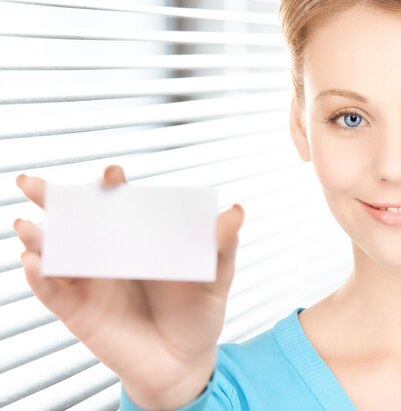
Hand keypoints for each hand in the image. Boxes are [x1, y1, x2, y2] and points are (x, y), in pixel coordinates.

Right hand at [13, 165, 244, 408]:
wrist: (185, 362)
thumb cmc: (197, 313)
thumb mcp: (215, 278)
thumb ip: (222, 246)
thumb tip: (236, 211)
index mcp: (140, 238)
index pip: (119, 203)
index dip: (111, 184)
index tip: (113, 175)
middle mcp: (110, 253)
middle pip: (76, 219)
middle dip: (54, 198)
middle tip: (36, 184)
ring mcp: (91, 280)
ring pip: (56, 251)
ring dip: (38, 237)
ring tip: (29, 226)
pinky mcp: (78, 310)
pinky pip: (52, 290)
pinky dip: (39, 276)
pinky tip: (33, 261)